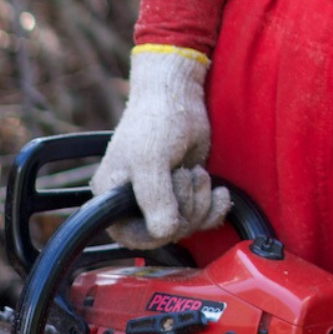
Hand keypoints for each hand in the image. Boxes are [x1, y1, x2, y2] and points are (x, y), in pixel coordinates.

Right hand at [90, 47, 215, 244]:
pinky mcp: (185, 193)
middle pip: (167, 233)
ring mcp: (162, 198)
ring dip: (201, 201)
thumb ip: (154, 198)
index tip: (173, 215)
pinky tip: (221, 192)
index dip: (157, 232)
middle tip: (184, 176)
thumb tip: (164, 233)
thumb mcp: (150, 160)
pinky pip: (204, 219)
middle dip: (186, 208)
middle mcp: (134, 201)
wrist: (177, 96)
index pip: (132, 237)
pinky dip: (216, 207)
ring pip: (189, 226)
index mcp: (111, 196)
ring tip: (196, 172)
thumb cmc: (155, 122)